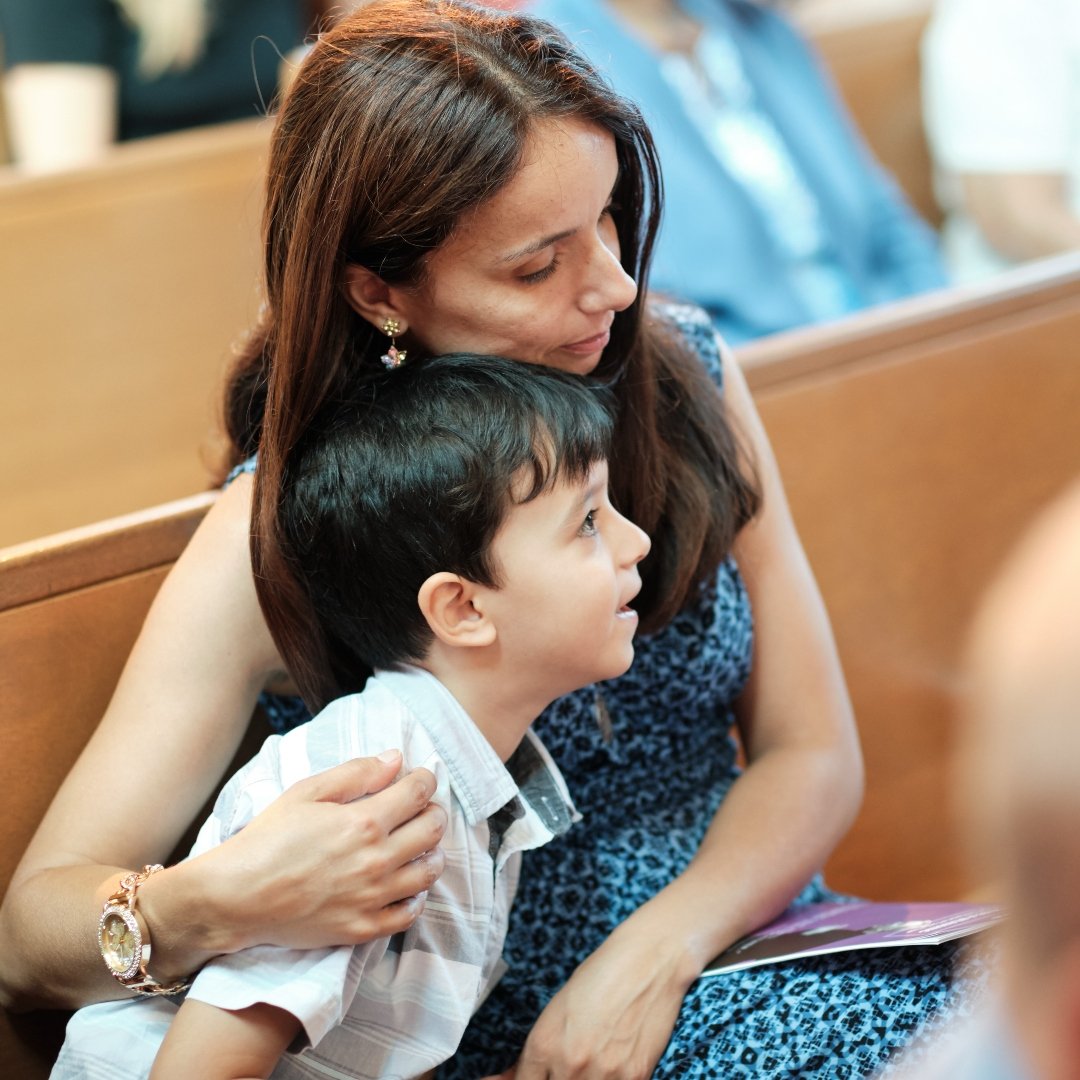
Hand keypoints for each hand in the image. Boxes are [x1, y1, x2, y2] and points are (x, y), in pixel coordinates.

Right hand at [157, 752, 445, 961]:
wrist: (237, 896)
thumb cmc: (268, 839)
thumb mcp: (306, 792)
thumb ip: (355, 773)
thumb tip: (395, 759)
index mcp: (363, 822)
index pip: (416, 794)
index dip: (425, 780)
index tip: (423, 777)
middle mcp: (376, 860)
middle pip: (431, 830)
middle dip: (434, 812)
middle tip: (425, 808)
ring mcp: (372, 897)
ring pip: (428, 872)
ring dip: (433, 852)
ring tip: (424, 845)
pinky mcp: (363, 927)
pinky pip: (409, 913)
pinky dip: (417, 896)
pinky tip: (409, 885)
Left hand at [507, 913, 692, 1079]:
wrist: (650, 959)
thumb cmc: (602, 974)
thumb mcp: (559, 1007)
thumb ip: (539, 1051)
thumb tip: (512, 1077)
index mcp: (543, 1043)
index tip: (530, 1077)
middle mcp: (569, 1064)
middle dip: (555, 1079)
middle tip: (566, 1063)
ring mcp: (604, 1075)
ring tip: (594, 1057)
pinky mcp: (635, 1078)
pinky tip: (614, 1062)